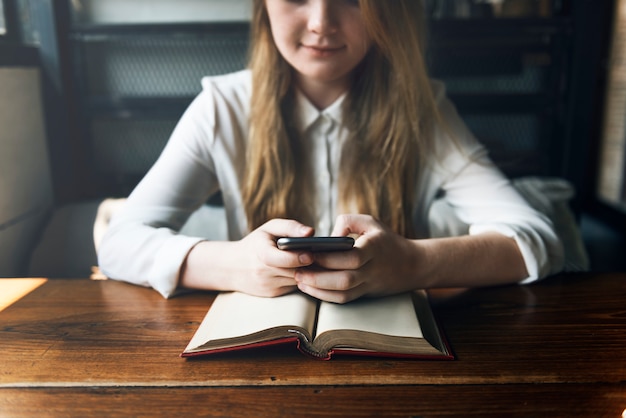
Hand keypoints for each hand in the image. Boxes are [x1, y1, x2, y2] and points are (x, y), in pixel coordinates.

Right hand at [181, 218, 315, 296]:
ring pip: (297, 281)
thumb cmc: (255, 243)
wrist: (232, 268)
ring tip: (321, 262)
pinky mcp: (274, 294)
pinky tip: (309, 270)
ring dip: (309, 273)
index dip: (299, 258)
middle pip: (294, 271)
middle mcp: (264, 273)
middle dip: (310, 265)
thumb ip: (290, 227)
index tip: (311, 253)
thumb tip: (311, 232)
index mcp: (261, 254)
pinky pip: (294, 287)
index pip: (282, 260)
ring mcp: (269, 286)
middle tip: (326, 257)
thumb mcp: (269, 228)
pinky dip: (302, 279)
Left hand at [295, 214, 419, 302]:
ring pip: (343, 294)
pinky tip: (311, 288)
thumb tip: (329, 237)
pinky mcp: (365, 294)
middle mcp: (373, 269)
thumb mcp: (371, 222)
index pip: (351, 257)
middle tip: (297, 271)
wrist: (412, 265)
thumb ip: (348, 221)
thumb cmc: (387, 240)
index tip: (308, 253)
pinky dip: (326, 297)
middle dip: (318, 277)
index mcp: (374, 249)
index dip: (329, 257)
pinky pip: (344, 300)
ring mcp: (369, 284)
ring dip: (319, 290)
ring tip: (299, 280)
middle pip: (345, 279)